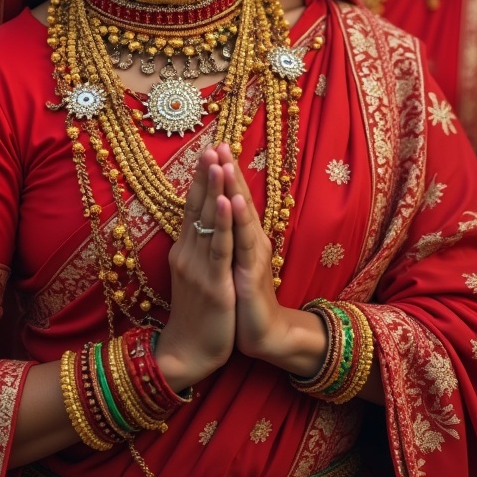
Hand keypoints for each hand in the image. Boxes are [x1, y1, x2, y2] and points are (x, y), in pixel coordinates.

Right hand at [154, 147, 235, 391]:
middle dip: (205, 175)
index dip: (200, 179)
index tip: (208, 151)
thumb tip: (197, 224)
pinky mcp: (215, 284)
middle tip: (211, 144)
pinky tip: (226, 201)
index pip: (192, 206)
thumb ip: (195, 249)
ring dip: (213, 188)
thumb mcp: (193, 276)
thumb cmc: (196, 316)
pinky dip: (223, 222)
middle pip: (196, 206)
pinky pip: (220, 247)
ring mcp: (200, 268)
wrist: (189, 354)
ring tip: (218, 160)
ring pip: (207, 221)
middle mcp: (188, 253)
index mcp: (184, 251)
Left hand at [222, 144, 327, 377]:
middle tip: (219, 142)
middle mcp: (251, 240)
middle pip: (237, 199)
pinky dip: (236, 219)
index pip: (232, 199)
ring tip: (225, 160)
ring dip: (232, 186)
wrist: (263, 334)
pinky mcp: (250, 273)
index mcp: (244, 237)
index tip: (213, 146)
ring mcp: (252, 254)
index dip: (224, 174)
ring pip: (241, 215)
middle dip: (227, 171)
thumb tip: (216, 215)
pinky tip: (232, 201)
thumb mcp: (232, 263)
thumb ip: (228, 238)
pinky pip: (241, 242)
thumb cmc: (244, 299)